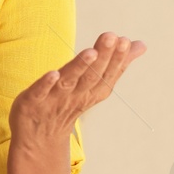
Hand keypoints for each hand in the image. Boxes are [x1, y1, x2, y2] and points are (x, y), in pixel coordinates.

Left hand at [9, 32, 145, 148]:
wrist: (40, 136)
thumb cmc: (68, 103)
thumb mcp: (93, 85)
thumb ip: (115, 64)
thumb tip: (140, 45)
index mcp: (92, 90)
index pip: (107, 74)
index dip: (116, 58)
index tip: (124, 40)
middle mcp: (76, 95)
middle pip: (91, 76)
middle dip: (103, 57)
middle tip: (112, 37)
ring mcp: (54, 99)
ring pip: (69, 82)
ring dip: (80, 67)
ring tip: (91, 52)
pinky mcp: (33, 101)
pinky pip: (40, 92)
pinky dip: (46, 84)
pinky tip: (52, 73)